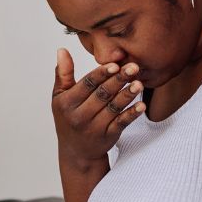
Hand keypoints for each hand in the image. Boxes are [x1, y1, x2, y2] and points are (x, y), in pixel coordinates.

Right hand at [52, 49, 146, 166]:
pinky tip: (141, 105)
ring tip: (139, 83)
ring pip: (114, 108)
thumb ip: (63, 74)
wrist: (76, 151)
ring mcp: (95, 127)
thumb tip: (62, 50)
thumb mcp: (59, 97)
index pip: (87, 85)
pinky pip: (122, 123)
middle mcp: (80, 116)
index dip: (101, 74)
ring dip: (127, 95)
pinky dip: (132, 114)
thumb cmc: (68, 118)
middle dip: (119, 80)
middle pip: (102, 95)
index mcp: (68, 103)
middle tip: (133, 67)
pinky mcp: (108, 136)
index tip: (114, 64)